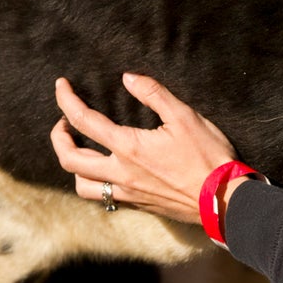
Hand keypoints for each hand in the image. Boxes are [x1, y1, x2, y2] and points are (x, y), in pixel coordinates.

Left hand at [51, 73, 237, 222]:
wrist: (224, 200)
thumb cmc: (208, 156)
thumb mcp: (185, 116)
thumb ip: (154, 94)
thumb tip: (128, 77)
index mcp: (129, 147)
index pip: (84, 121)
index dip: (67, 101)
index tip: (61, 86)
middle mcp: (121, 173)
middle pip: (70, 159)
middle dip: (58, 137)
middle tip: (63, 121)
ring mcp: (128, 193)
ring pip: (81, 185)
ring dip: (73, 164)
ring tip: (79, 148)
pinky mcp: (138, 205)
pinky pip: (102, 197)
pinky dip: (93, 181)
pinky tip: (104, 170)